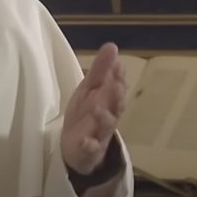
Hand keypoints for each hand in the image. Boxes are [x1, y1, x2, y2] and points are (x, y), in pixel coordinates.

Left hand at [61, 43, 126, 175]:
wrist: (78, 148)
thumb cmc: (86, 113)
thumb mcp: (90, 89)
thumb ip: (101, 70)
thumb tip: (112, 46)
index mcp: (108, 100)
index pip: (115, 87)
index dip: (117, 78)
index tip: (117, 66)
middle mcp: (108, 117)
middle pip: (115, 106)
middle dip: (115, 96)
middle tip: (115, 85)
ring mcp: (100, 134)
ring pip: (105, 126)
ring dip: (103, 117)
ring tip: (97, 108)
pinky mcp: (89, 150)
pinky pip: (90, 148)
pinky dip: (89, 145)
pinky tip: (85, 140)